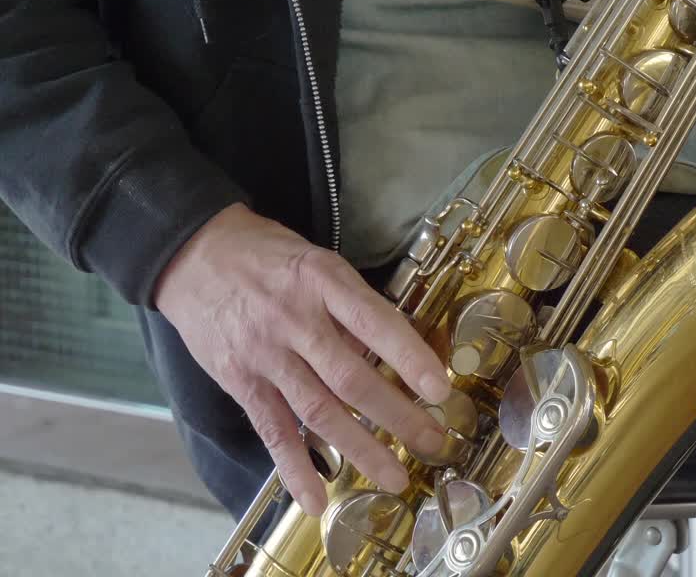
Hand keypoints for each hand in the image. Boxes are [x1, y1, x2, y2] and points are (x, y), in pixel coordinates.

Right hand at [154, 203, 451, 515]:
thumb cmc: (269, 256)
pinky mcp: (240, 381)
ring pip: (319, 410)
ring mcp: (265, 354)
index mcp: (323, 281)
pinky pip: (272, 430)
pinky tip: (317, 499)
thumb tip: (395, 353)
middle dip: (397, 415)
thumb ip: (353, 306)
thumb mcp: (318, 262)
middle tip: (432, 441)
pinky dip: (295, 468)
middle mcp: (295, 320)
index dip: (410, 358)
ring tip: (394, 477)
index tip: (441, 389)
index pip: (375, 323)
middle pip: (352, 377)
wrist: (195, 253)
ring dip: (361, 449)